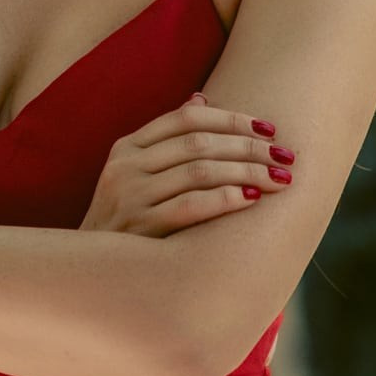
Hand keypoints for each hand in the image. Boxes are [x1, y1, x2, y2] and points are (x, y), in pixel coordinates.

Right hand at [78, 91, 295, 236]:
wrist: (89, 275)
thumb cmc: (123, 223)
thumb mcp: (132, 175)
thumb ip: (164, 141)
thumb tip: (200, 100)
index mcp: (126, 147)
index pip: (186, 119)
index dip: (232, 118)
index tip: (269, 127)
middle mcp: (125, 167)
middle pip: (199, 143)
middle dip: (249, 147)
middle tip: (286, 155)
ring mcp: (130, 197)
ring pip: (200, 171)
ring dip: (247, 172)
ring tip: (280, 178)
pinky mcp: (139, 229)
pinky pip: (191, 206)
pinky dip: (225, 199)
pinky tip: (252, 200)